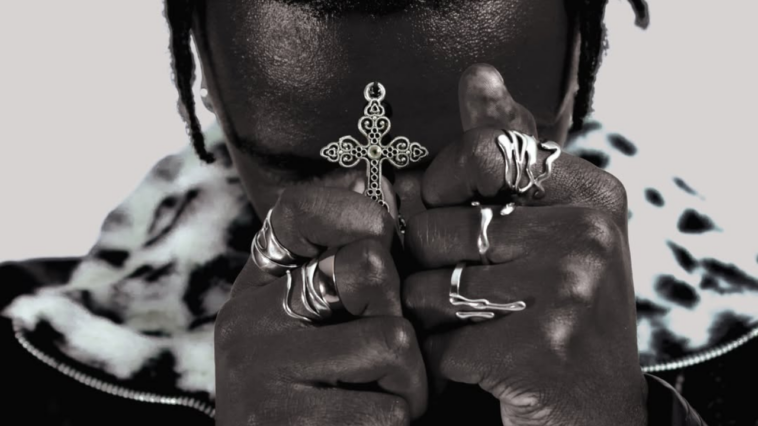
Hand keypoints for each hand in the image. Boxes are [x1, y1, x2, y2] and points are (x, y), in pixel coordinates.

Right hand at [215, 185, 427, 424]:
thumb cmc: (311, 393)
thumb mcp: (316, 323)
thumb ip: (344, 261)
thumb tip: (382, 182)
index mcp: (259, 285)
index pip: (299, 210)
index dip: (352, 208)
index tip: (378, 231)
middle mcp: (249, 318)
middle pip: (367, 266)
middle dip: (397, 312)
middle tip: (384, 349)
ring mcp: (261, 372)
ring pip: (393, 341)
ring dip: (408, 380)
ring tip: (376, 395)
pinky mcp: (286, 424)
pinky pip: (390, 408)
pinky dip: (395, 420)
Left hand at [402, 64, 646, 424]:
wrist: (596, 412)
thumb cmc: (561, 310)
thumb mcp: (550, 224)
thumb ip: (511, 149)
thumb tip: (478, 76)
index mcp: (591, 194)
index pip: (482, 148)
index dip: (441, 181)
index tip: (445, 204)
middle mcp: (587, 236)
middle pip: (440, 224)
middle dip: (432, 262)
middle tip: (466, 284)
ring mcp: (568, 292)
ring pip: (430, 285)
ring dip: (430, 311)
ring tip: (470, 323)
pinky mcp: (539, 350)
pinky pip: (438, 338)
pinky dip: (439, 354)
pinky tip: (473, 360)